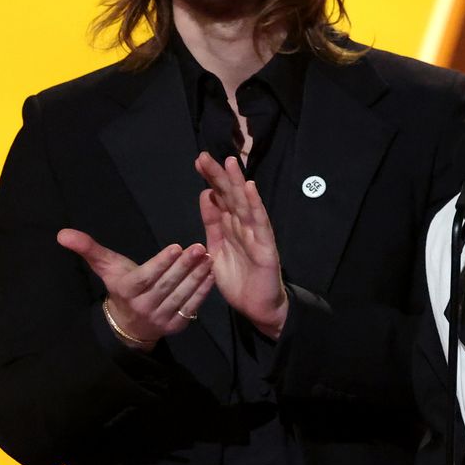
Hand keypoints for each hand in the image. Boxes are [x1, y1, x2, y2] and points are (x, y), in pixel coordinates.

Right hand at [57, 229, 213, 349]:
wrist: (128, 324)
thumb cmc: (120, 287)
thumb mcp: (105, 267)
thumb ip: (88, 249)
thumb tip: (62, 233)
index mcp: (126, 291)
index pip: (145, 277)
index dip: (161, 263)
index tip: (177, 246)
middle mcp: (143, 306)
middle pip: (166, 285)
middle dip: (184, 266)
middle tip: (200, 247)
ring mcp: (161, 318)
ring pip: (181, 296)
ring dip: (197, 277)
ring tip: (208, 258)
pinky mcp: (175, 326)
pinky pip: (191, 308)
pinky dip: (202, 292)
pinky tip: (211, 275)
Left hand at [196, 151, 288, 338]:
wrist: (258, 308)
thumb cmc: (239, 280)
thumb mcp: (216, 249)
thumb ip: (212, 223)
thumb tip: (206, 194)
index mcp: (230, 227)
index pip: (220, 198)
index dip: (210, 180)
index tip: (198, 162)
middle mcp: (243, 226)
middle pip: (230, 197)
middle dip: (219, 176)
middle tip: (204, 156)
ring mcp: (256, 235)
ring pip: (244, 205)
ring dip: (237, 183)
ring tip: (230, 162)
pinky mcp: (266, 247)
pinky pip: (260, 224)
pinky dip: (255, 205)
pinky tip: (250, 189)